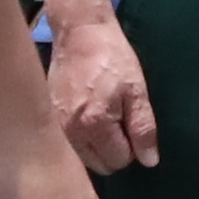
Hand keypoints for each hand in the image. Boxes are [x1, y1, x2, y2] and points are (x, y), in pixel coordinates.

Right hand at [46, 15, 159, 173]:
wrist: (80, 32)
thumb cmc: (113, 58)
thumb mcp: (136, 91)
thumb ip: (143, 128)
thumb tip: (149, 162)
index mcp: (95, 124)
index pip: (119, 160)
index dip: (132, 147)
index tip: (131, 124)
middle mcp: (71, 131)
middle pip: (99, 165)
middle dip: (114, 151)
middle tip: (120, 122)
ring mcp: (56, 125)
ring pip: (83, 158)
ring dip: (97, 147)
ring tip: (104, 118)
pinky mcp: (49, 117)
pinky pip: (70, 144)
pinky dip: (82, 138)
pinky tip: (87, 115)